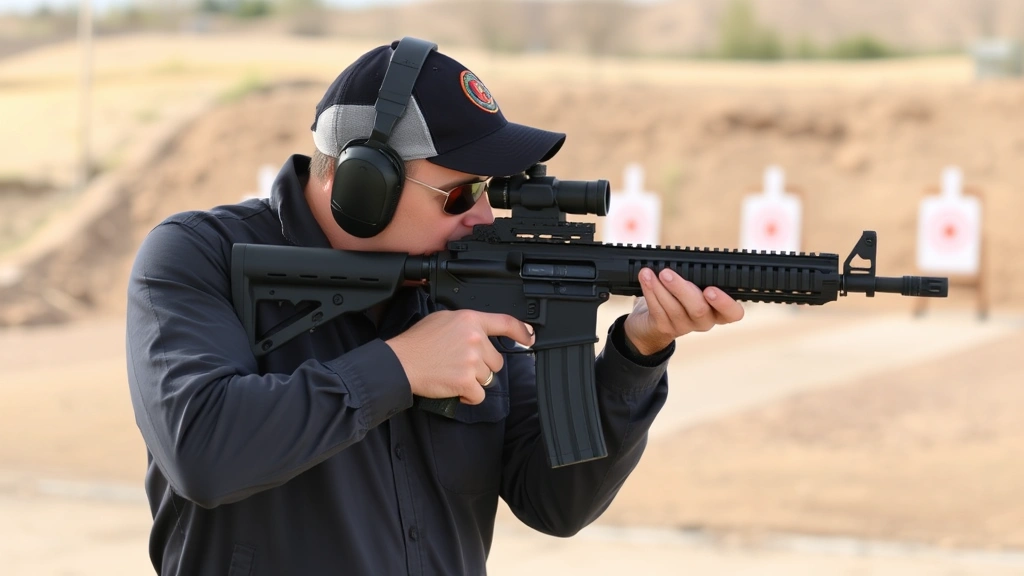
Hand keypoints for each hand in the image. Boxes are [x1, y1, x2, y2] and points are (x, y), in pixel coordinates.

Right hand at [386, 310, 534, 404]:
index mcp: (470, 320)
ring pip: (488, 378)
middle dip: (482, 366)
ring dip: (474, 381)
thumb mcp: (443, 319)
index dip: (521, 331)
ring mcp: (471, 360)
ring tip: (453, 375)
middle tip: (460, 364)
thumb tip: (480, 331)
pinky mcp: (466, 381)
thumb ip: (466, 324)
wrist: (401, 362)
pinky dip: (469, 396)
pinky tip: (455, 390)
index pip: (505, 323)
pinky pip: (479, 395)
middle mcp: (474, 339)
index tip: (529, 338)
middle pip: (496, 360)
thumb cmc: (418, 342)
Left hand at [623, 267, 744, 355]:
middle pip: (699, 309)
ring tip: (649, 273)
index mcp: (718, 310)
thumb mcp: (692, 286)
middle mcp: (704, 321)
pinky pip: (658, 310)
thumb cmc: (677, 297)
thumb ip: (696, 277)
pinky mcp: (664, 328)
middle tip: (667, 273)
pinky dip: (650, 291)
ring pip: (674, 309)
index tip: (710, 290)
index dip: (725, 303)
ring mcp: (684, 327)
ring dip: (660, 287)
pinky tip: (645, 278)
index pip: (733, 313)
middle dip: (681, 289)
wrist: (651, 323)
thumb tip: (685, 258)